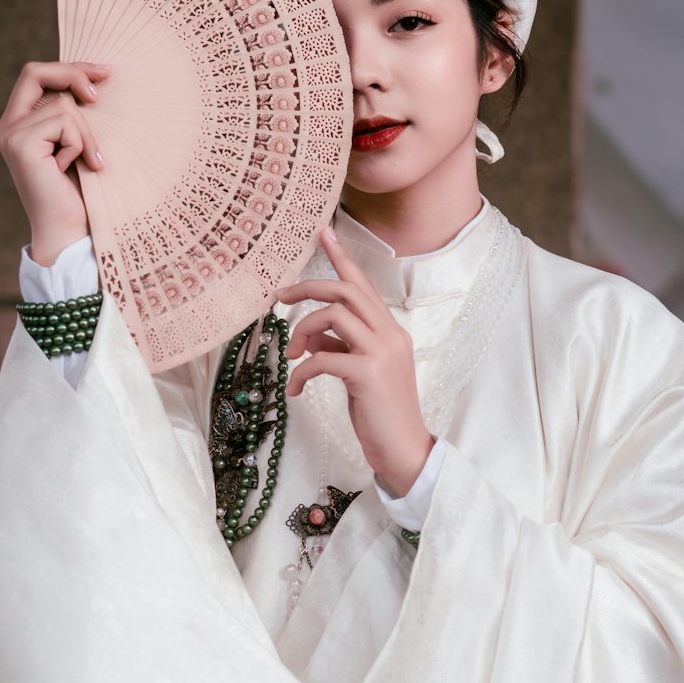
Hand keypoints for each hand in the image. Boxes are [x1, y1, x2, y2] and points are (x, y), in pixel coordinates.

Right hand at [0, 60, 109, 264]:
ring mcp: (10, 134)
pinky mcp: (21, 144)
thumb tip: (94, 77)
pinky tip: (78, 167)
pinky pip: (65, 122)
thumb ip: (72, 114)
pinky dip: (82, 143)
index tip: (103, 72)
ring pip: (63, 104)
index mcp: (18, 123)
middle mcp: (7, 126)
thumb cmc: (81, 190)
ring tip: (90, 161)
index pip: (35, 75)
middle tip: (103, 90)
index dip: (68, 68)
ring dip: (87, 133)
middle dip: (74, 74)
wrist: (71, 230)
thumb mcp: (78, 142)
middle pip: (35, 72)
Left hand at [279, 227, 434, 497]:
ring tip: (292, 356)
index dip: (341, 257)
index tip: (323, 233)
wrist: (404, 449)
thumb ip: (340, 347)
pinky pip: (322, 357)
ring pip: (333, 314)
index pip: (362, 285)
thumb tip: (311, 337)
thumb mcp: (359, 373)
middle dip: (307, 287)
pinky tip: (296, 389)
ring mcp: (381, 352)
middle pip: (344, 290)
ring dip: (302, 330)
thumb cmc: (380, 412)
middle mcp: (389, 333)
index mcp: (389, 330)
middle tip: (279, 297)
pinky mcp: (368, 373)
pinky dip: (301, 371)